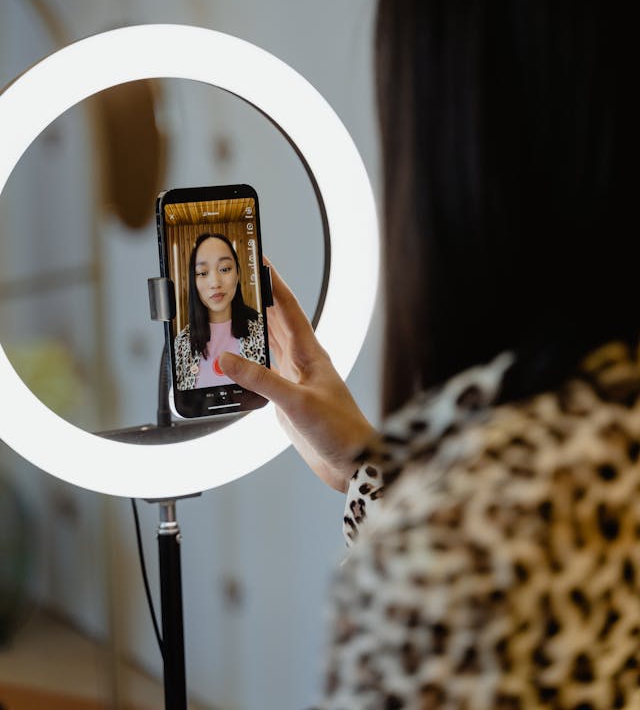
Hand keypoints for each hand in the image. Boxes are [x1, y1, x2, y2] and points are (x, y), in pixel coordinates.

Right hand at [220, 261, 375, 491]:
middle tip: (235, 281)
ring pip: (269, 344)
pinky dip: (247, 363)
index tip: (258, 261)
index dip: (273, 282)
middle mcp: (302, 361)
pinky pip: (263, 372)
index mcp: (310, 352)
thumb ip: (261, 381)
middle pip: (275, 321)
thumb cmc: (341, 429)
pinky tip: (234, 361)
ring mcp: (295, 379)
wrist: (355, 462)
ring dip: (251, 329)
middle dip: (257, 300)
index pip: (287, 307)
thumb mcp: (297, 402)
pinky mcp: (288, 399)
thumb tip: (227, 360)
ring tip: (228, 312)